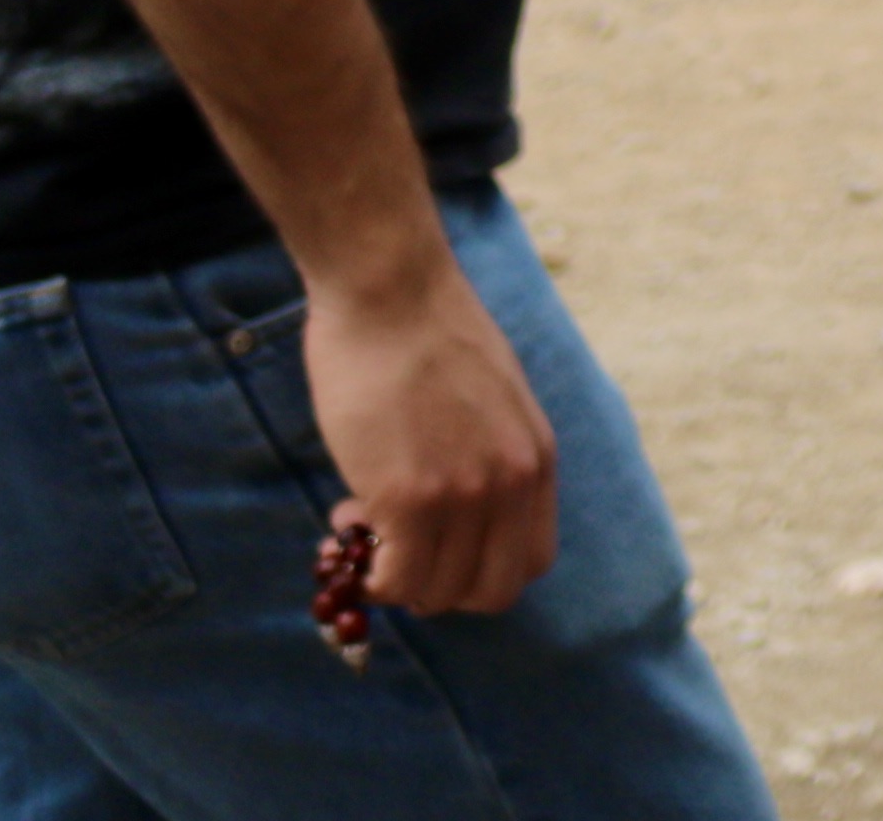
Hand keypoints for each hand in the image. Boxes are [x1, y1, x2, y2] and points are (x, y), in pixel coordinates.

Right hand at [308, 261, 558, 615]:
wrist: (390, 289)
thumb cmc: (428, 334)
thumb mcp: (494, 401)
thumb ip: (490, 460)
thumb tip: (459, 522)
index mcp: (536, 460)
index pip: (530, 563)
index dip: (479, 572)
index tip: (440, 550)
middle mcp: (511, 484)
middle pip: (488, 592)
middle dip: (438, 586)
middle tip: (396, 547)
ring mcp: (462, 494)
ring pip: (433, 592)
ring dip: (392, 573)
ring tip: (362, 516)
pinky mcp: (408, 496)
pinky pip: (392, 578)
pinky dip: (366, 569)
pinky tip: (346, 515)